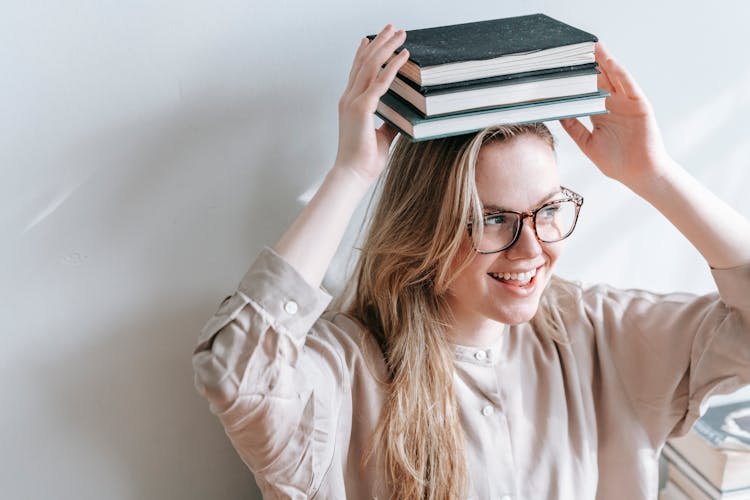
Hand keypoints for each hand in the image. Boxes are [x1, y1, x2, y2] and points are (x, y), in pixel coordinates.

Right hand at [333, 25, 408, 183]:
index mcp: (350, 104)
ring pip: (371, 65)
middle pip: (363, 62)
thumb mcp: (382, 137)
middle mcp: (349, 98)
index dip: (363, 53)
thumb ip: (389, 123)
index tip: (370, 39)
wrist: (352, 175)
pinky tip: (404, 55)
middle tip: (390, 27)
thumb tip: (402, 116)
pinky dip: (393, 66)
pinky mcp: (362, 108)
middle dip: (378, 42)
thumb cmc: (363, 161)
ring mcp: (353, 102)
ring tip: (399, 33)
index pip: (356, 72)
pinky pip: (380, 81)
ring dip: (386, 46)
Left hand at [560, 43, 673, 189]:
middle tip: (577, 47)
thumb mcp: (587, 143)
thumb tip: (557, 113)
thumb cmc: (615, 162)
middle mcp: (613, 105)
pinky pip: (630, 87)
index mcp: (600, 112)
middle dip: (590, 64)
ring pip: (615, 78)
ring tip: (595, 47)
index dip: (577, 78)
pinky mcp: (640, 106)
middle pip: (600, 79)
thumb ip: (573, 127)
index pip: (586, 90)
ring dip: (606, 62)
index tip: (564, 65)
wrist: (637, 174)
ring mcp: (627, 104)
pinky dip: (622, 75)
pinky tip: (612, 64)